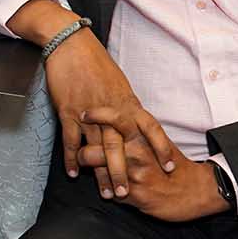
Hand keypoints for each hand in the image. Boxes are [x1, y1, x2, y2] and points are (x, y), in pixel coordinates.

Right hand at [14, 2, 177, 195]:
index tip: (169, 166)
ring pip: (98, 149)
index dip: (161, 147)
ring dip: (101, 173)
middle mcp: (111, 110)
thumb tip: (134, 120)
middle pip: (121, 147)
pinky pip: (71, 140)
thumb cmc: (95, 62)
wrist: (71, 45)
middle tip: (129, 193)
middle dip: (125, 172)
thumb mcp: (119, 82)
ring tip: (106, 193)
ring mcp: (89, 112)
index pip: (150, 128)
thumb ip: (126, 104)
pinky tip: (74, 173)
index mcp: (127, 102)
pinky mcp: (68, 111)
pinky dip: (72, 158)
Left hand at [76, 122, 230, 221]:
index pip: (115, 118)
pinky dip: (107, 192)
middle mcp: (137, 152)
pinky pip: (110, 193)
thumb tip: (115, 122)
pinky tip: (109, 192)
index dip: (96, 115)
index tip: (83, 114)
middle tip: (80, 155)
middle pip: (97, 148)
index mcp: (143, 136)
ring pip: (99, 172)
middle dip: (82, 153)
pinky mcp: (134, 194)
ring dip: (93, 175)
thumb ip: (137, 132)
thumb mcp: (158, 142)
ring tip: (90, 177)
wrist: (195, 190)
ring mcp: (134, 174)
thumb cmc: (174, 165)